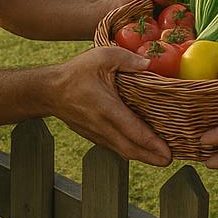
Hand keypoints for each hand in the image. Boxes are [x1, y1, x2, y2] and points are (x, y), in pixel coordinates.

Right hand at [48, 45, 171, 165]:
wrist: (49, 90)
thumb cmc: (76, 72)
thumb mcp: (103, 56)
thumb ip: (128, 59)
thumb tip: (150, 64)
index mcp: (106, 108)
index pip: (133, 130)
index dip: (152, 144)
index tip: (167, 153)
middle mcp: (101, 126)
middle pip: (130, 149)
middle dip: (151, 157)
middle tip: (169, 160)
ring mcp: (96, 133)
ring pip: (122, 151)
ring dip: (141, 156)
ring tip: (160, 158)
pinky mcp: (93, 135)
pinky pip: (114, 147)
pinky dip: (129, 150)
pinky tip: (140, 148)